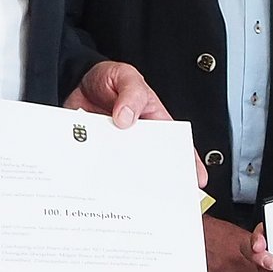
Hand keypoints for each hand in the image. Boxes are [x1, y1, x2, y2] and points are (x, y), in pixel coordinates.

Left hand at [67, 62, 205, 184]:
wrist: (75, 82)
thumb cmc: (109, 78)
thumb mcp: (126, 77)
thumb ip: (131, 94)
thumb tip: (126, 117)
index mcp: (153, 122)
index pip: (175, 145)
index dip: (189, 163)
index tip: (196, 180)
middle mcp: (136, 139)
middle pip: (150, 164)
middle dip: (155, 180)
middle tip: (157, 194)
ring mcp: (115, 148)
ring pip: (123, 170)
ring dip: (122, 180)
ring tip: (124, 192)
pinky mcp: (95, 153)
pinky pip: (98, 168)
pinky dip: (96, 176)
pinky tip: (95, 182)